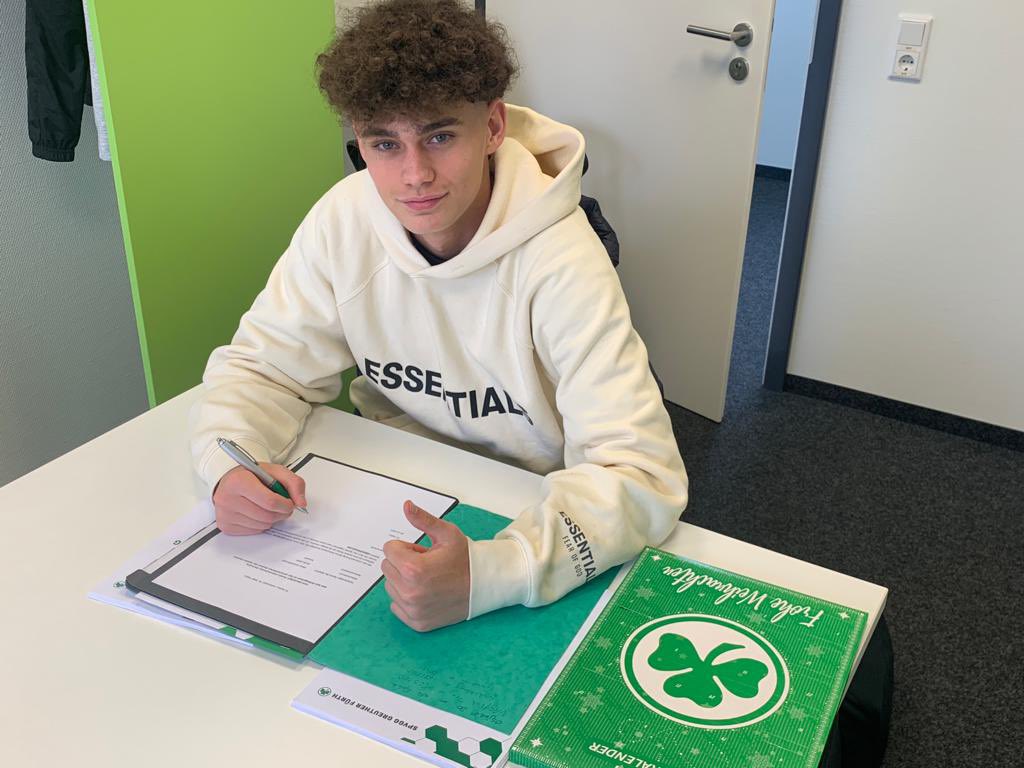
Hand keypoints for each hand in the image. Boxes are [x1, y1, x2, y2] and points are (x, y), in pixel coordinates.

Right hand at [212, 463, 305, 534]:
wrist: (230, 481)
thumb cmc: (252, 475)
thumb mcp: (275, 471)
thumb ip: (294, 483)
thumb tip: (301, 503)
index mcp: (239, 481)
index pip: (270, 501)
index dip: (286, 504)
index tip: (289, 502)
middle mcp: (227, 498)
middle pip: (267, 516)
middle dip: (281, 513)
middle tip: (282, 506)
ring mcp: (224, 514)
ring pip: (262, 526)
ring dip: (272, 519)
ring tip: (267, 507)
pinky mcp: (225, 526)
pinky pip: (253, 532)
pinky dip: (261, 524)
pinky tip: (257, 512)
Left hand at [381, 501, 469, 631]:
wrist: (484, 586)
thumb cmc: (465, 559)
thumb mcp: (447, 534)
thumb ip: (423, 519)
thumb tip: (406, 505)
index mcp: (414, 569)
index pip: (389, 549)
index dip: (407, 547)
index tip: (423, 552)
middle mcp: (410, 592)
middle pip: (387, 567)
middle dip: (403, 562)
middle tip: (427, 564)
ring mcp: (412, 609)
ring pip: (391, 586)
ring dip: (403, 580)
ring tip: (428, 579)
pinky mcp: (416, 622)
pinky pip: (396, 605)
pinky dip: (407, 598)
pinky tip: (426, 593)